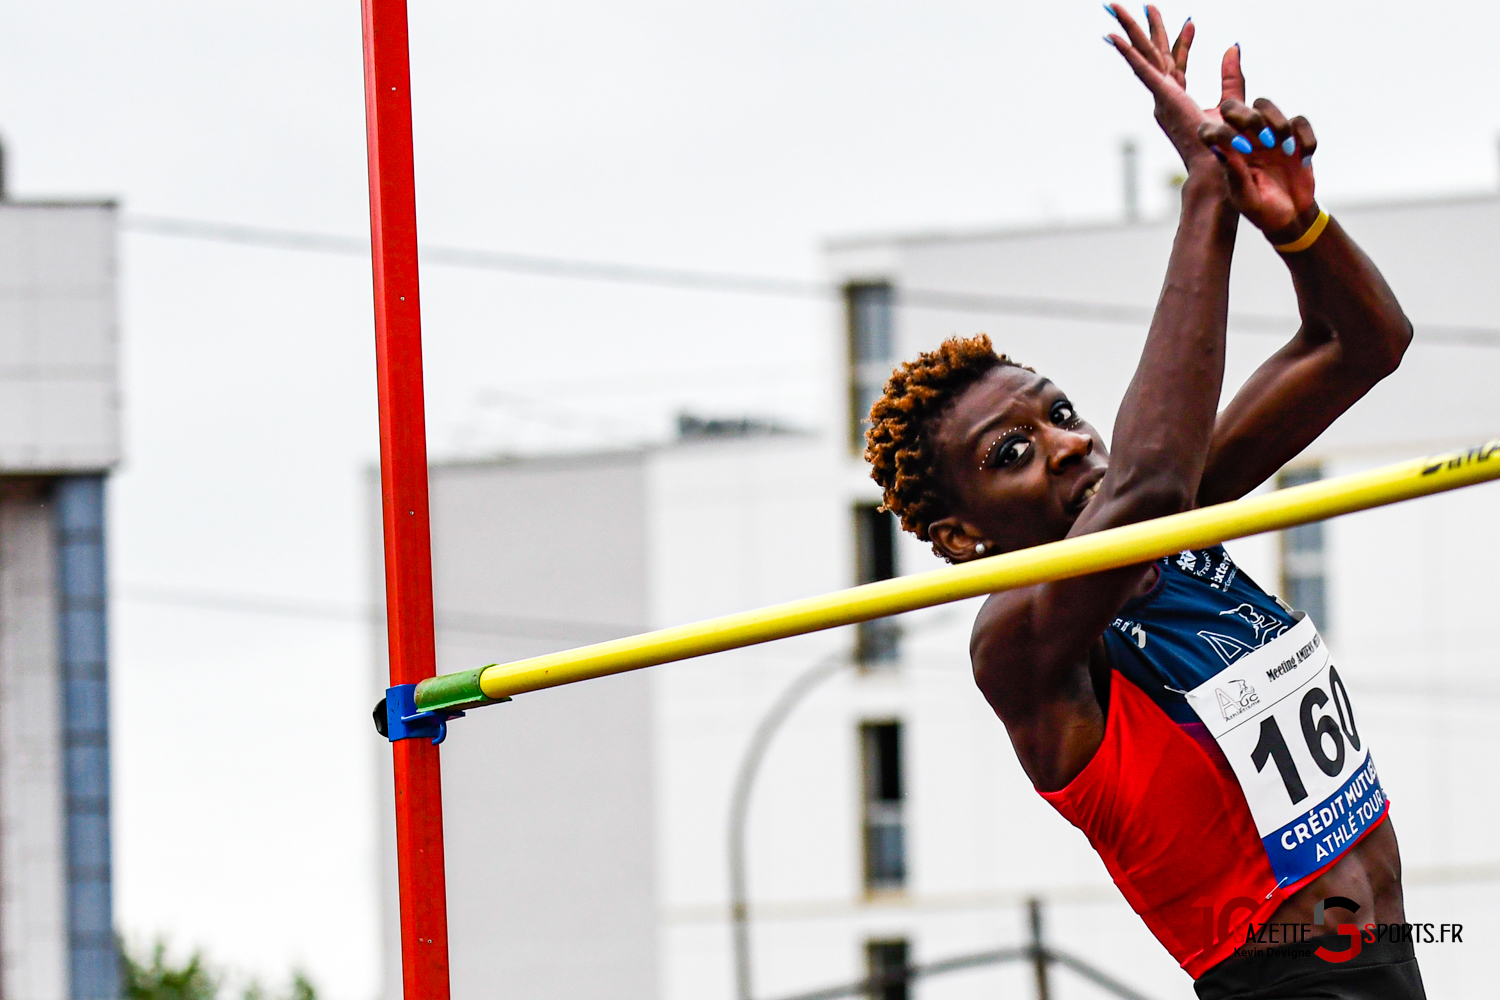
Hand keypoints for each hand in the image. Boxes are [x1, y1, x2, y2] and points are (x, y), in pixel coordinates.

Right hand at [1104, 5, 1244, 170]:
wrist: (1218, 165)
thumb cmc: (1225, 146)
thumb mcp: (1231, 101)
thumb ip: (1232, 75)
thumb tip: (1233, 46)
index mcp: (1177, 99)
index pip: (1177, 64)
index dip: (1183, 41)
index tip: (1192, 22)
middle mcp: (1165, 96)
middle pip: (1154, 54)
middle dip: (1147, 28)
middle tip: (1145, 5)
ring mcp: (1161, 96)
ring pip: (1143, 54)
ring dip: (1129, 30)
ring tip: (1115, 7)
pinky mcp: (1163, 96)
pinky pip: (1142, 68)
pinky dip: (1126, 52)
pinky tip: (1113, 36)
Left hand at [1198, 99, 1318, 239]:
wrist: (1291, 217)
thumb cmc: (1262, 210)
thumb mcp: (1246, 199)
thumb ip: (1236, 175)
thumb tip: (1223, 149)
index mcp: (1226, 154)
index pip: (1210, 130)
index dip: (1221, 132)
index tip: (1242, 150)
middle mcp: (1243, 140)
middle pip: (1233, 107)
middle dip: (1247, 117)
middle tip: (1264, 140)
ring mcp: (1267, 135)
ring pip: (1263, 104)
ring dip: (1276, 122)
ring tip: (1284, 149)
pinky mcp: (1293, 136)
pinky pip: (1298, 120)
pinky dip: (1305, 137)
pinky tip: (1305, 159)